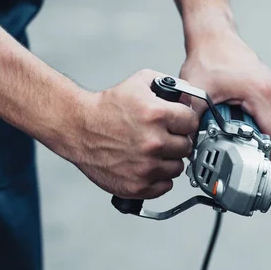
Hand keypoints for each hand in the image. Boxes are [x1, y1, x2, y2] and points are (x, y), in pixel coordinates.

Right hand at [72, 69, 198, 198]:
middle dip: (176, 140)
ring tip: (151, 151)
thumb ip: (170, 87)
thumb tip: (189, 98)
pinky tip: (146, 166)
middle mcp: (153, 142)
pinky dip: (158, 178)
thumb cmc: (106, 108)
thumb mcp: (139, 83)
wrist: (78, 129)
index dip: (184, 121)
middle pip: (187, 146)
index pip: (192, 122)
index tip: (177, 123)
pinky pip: (165, 186)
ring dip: (168, 160)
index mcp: (157, 115)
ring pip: (177, 168)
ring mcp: (146, 167)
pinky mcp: (137, 186)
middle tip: (162, 137)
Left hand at [179, 31, 270, 160]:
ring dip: (260, 137)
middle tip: (245, 161)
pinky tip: (240, 129)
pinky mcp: (266, 87)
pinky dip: (258, 124)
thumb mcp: (197, 92)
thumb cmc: (209, 56)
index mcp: (261, 94)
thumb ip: (193, 120)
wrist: (213, 36)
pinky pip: (269, 113)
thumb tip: (190, 144)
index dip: (267, 156)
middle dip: (262, 150)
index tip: (255, 168)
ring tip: (241, 146)